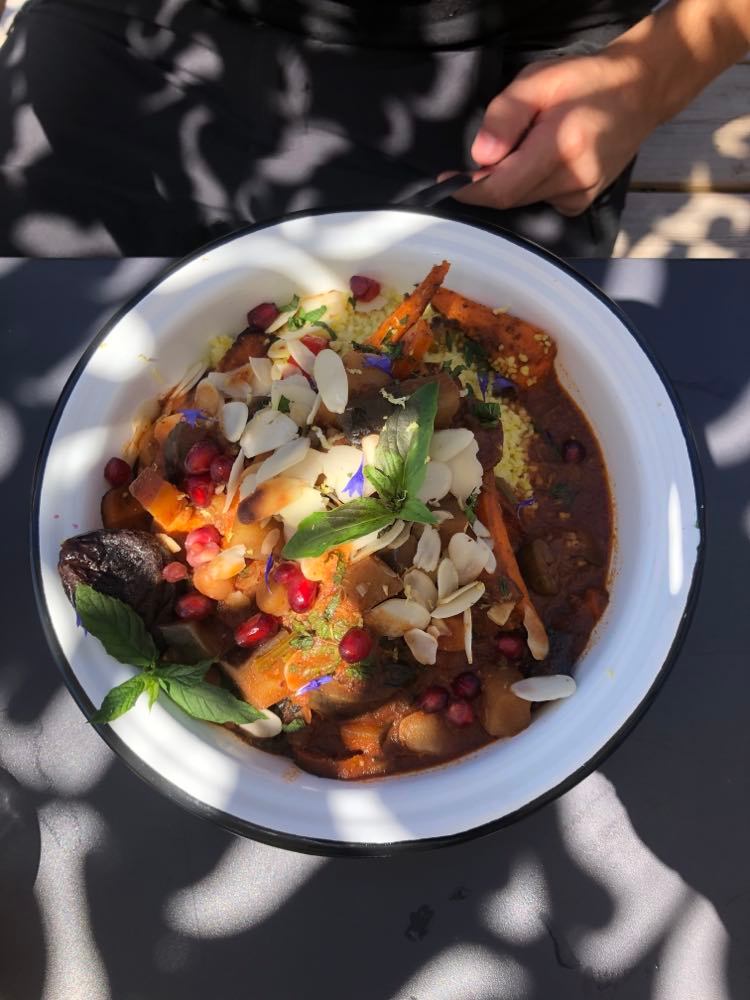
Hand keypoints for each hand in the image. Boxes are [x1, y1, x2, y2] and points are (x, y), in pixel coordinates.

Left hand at [448, 51, 658, 215]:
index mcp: (560, 146)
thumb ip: (504, 116)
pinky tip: (548, 158)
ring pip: (524, 199)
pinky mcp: (583, 201)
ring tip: (533, 143)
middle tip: (500, 144)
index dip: (470, 190)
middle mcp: (573, 178)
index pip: (501, 188)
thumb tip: (481, 157)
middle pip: (509, 196)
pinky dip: (532, 184)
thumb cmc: (585, 81)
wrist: (639, 91)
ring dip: (513, 179)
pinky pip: (541, 201)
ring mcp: (581, 194)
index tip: (447, 181)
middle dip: (491, 179)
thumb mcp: (538, 81)